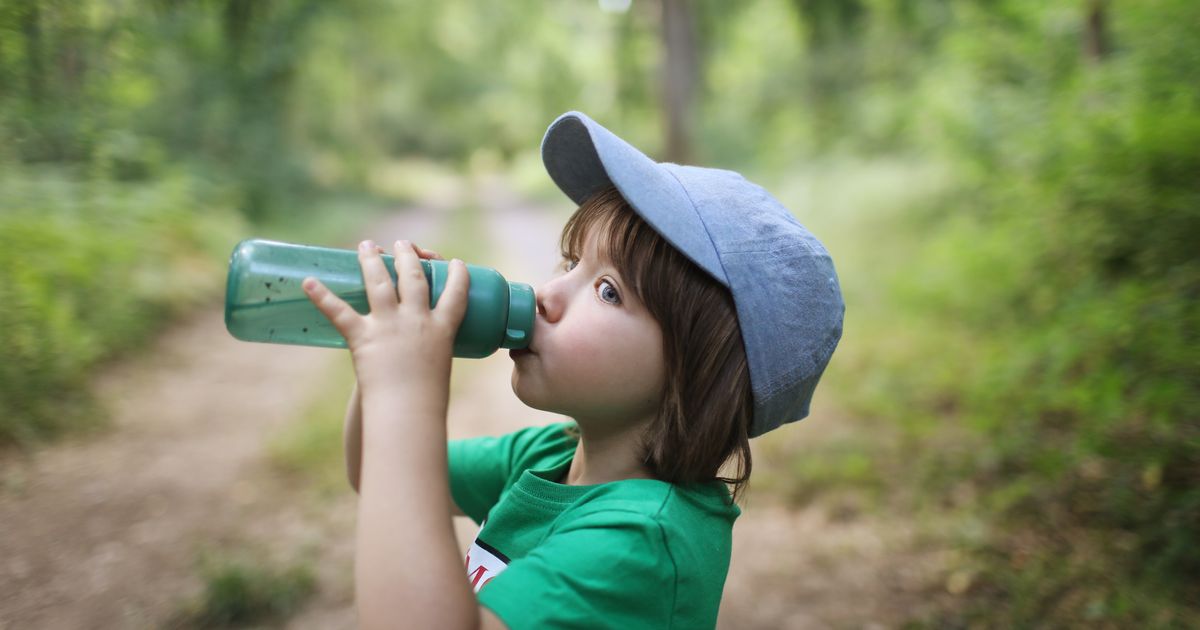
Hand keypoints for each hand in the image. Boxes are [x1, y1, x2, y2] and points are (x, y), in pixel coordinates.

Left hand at [302, 239, 469, 393]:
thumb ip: (426, 358)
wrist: (407, 412)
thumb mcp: (437, 372)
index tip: (456, 262)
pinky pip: (339, 312)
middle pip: (414, 277)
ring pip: (380, 283)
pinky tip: (308, 282)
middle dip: (408, 255)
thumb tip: (414, 361)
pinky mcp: (363, 338)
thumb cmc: (426, 402)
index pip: (456, 293)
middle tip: (403, 244)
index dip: (458, 275)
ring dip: (372, 260)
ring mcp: (389, 326)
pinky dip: (321, 296)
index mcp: (442, 329)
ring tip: (368, 245)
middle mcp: (417, 320)